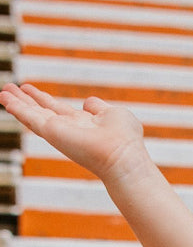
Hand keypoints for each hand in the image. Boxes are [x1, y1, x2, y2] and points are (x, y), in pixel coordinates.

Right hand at [0, 83, 148, 182]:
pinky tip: (4, 98)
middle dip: (27, 100)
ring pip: (33, 115)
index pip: (60, 110)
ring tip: (3, 92)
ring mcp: (59, 132)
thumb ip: (99, 107)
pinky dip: (17, 108)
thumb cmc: (125, 139)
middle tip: (11, 89)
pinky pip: (30, 117)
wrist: (122, 157)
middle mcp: (69, 129)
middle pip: (43, 111)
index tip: (33, 92)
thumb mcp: (114, 114)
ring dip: (17, 103)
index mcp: (84, 125)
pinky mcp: (51, 132)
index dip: (46, 100)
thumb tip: (88, 102)